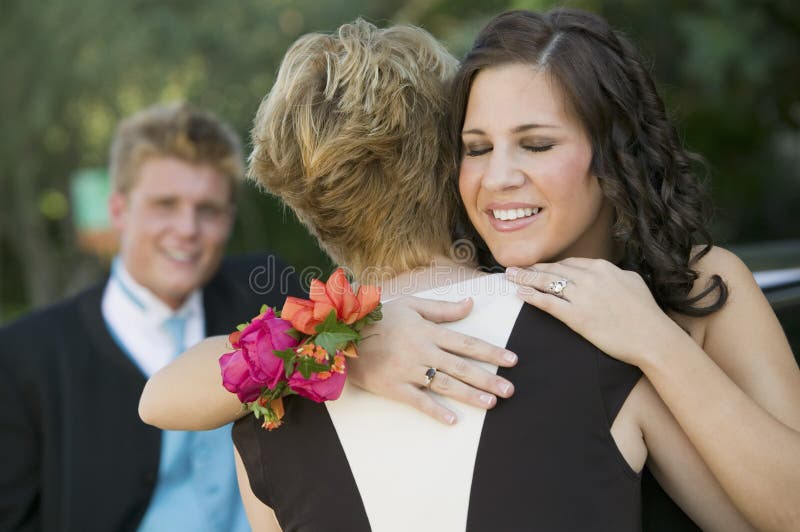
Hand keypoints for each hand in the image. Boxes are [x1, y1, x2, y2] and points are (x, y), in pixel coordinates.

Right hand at [349, 296, 517, 424]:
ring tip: (492, 403)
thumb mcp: (411, 305)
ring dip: (470, 394)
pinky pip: (418, 401)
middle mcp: (423, 351)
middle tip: (510, 389)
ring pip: (445, 384)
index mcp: (428, 332)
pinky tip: (453, 420)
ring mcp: (409, 370)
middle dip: (488, 378)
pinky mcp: (394, 387)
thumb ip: (442, 308)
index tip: (512, 359)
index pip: (467, 343)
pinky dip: (436, 411)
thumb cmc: (380, 318)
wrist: (344, 336)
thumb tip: (470, 303)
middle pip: (461, 366)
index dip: (491, 351)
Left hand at [506, 258, 682, 365]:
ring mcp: (582, 296)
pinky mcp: (577, 316)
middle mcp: (590, 277)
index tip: (538, 266)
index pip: (570, 262)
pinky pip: (548, 302)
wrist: (653, 337)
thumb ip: (615, 274)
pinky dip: (531, 296)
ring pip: (546, 282)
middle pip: (554, 268)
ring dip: (525, 277)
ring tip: (510, 275)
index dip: (551, 264)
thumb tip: (607, 271)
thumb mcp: (632, 282)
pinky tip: (519, 292)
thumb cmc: (646, 314)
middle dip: (532, 267)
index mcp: (603, 267)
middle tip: (515, 267)